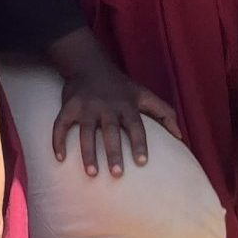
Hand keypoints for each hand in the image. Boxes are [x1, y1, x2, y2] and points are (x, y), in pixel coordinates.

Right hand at [53, 56, 179, 176]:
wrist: (88, 64)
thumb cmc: (120, 86)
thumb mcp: (144, 94)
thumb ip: (164, 113)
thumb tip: (180, 137)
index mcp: (127, 105)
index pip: (136, 126)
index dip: (139, 143)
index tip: (141, 162)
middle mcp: (107, 106)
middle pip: (111, 132)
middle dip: (113, 152)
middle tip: (117, 174)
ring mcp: (87, 107)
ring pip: (86, 132)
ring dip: (88, 153)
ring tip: (91, 173)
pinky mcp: (69, 107)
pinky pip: (61, 125)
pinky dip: (57, 140)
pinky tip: (59, 158)